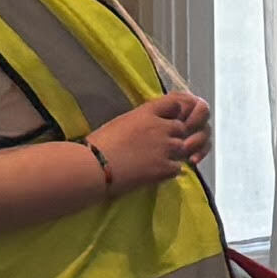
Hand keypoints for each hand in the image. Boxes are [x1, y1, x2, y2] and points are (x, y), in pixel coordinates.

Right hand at [86, 92, 210, 189]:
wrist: (95, 166)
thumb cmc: (99, 144)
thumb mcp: (122, 122)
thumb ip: (140, 122)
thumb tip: (146, 128)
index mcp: (147, 113)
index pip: (174, 103)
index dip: (174, 112)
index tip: (168, 120)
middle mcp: (160, 127)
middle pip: (181, 128)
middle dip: (174, 136)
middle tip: (158, 147)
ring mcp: (166, 147)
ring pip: (182, 149)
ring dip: (172, 155)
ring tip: (154, 162)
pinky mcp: (166, 168)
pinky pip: (177, 168)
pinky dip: (168, 172)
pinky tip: (154, 174)